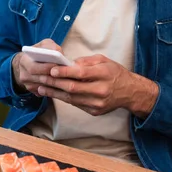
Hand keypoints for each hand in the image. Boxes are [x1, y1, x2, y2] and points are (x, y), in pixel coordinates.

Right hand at [12, 39, 63, 95]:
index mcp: (23, 61)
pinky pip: (46, 93)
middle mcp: (23, 75)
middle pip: (40, 79)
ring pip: (44, 87)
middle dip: (54, 76)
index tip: (57, 65)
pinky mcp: (34, 92)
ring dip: (56, 84)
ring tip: (67, 78)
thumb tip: (58, 53)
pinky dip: (55, 89)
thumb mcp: (43, 44)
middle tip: (66, 73)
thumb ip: (50, 46)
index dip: (46, 67)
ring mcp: (28, 85)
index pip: (34, 67)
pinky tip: (63, 84)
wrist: (27, 63)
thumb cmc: (38, 52)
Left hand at [32, 53, 158, 117]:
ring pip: (71, 98)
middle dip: (55, 82)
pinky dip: (63, 98)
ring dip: (54, 92)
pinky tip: (53, 93)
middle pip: (73, 88)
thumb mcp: (104, 60)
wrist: (130, 92)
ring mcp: (98, 103)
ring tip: (41, 86)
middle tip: (41, 77)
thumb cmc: (115, 73)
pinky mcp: (95, 112)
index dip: (65, 72)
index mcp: (104, 74)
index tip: (52, 69)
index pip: (81, 73)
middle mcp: (101, 90)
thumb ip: (86, 61)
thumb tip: (69, 64)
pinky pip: (75, 104)